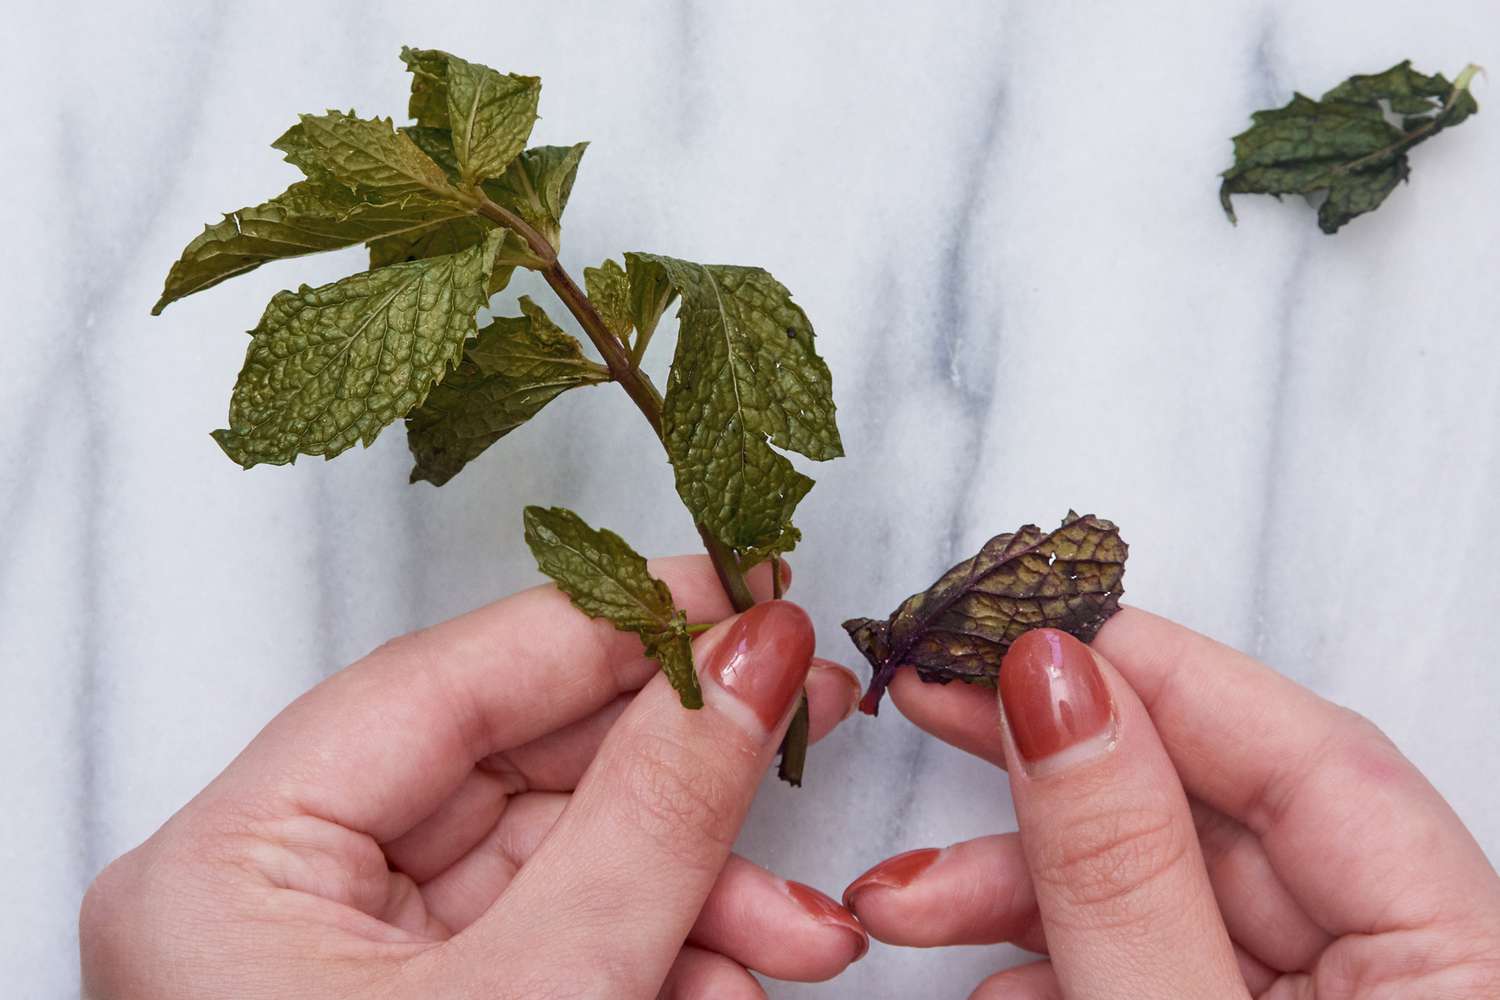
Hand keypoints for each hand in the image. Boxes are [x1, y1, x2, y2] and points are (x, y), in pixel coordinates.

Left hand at [80, 558, 867, 998]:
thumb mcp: (546, 998)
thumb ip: (654, 815)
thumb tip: (752, 660)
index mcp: (233, 866)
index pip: (447, 682)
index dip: (610, 623)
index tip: (738, 589)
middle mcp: (280, 896)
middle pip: (514, 766)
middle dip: (678, 763)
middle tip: (802, 707)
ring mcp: (354, 959)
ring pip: (557, 858)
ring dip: (696, 884)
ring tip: (803, 926)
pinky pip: (563, 937)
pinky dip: (666, 950)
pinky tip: (747, 975)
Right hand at [843, 609, 1499, 997]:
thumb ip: (1122, 876)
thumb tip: (1054, 687)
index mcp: (1459, 964)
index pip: (1313, 757)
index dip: (1157, 675)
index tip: (1017, 636)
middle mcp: (1407, 975)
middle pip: (1218, 816)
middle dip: (1051, 779)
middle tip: (931, 706)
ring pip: (1162, 893)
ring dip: (1021, 889)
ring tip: (903, 904)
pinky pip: (1151, 967)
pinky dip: (1055, 965)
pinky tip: (986, 986)